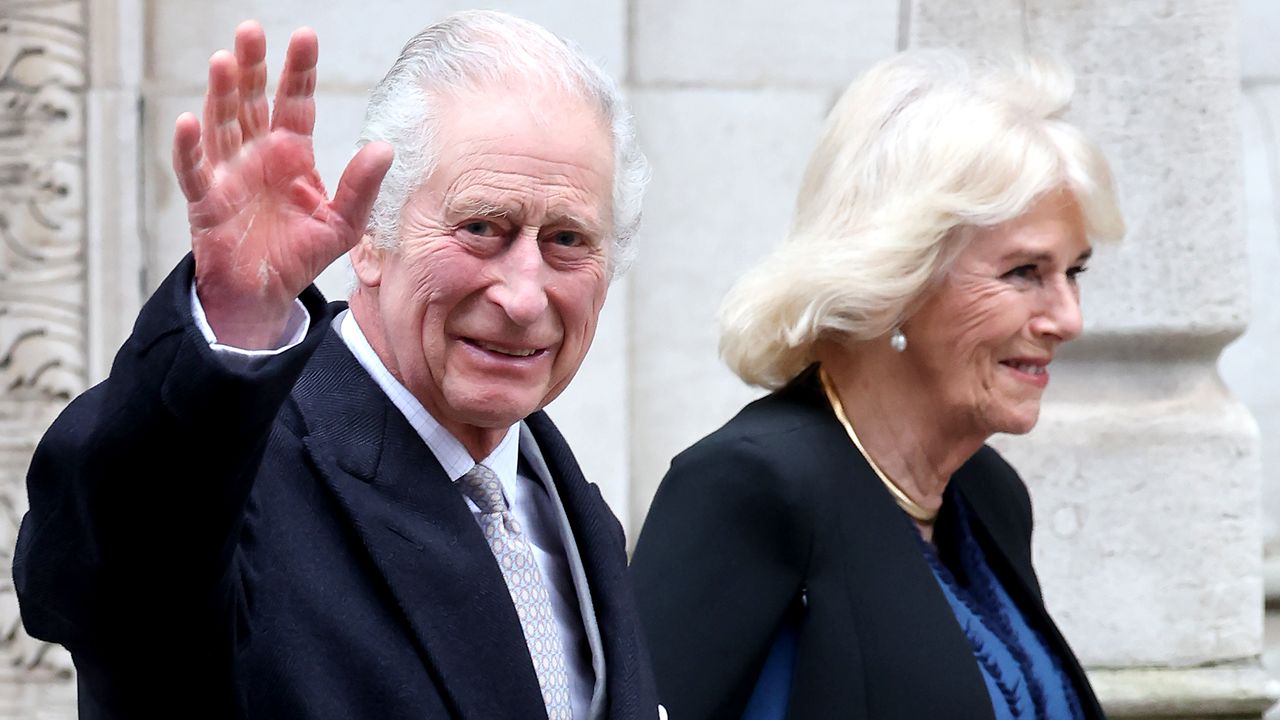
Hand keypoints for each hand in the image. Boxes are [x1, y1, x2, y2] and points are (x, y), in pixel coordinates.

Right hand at [172, 21, 392, 348]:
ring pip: (221, 123)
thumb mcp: (344, 223)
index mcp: (292, 152)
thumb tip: (384, 148)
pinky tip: (188, 121)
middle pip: (252, 100)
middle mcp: (257, 153)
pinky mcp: (206, 200)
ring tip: (224, 60)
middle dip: (253, 66)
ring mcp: (228, 172)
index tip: (305, 36)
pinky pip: (194, 169)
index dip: (299, 71)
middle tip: (252, 29)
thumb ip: (361, 187)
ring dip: (221, 93)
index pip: (295, 101)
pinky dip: (188, 146)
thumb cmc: (301, 254)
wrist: (265, 293)